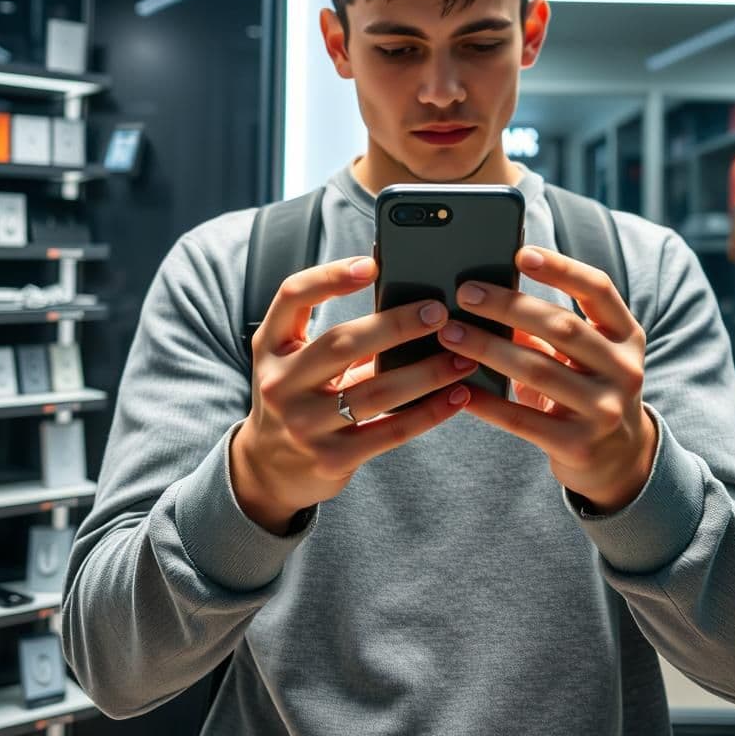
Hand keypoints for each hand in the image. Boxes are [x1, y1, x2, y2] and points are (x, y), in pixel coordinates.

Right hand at [230, 255, 476, 531]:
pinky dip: (429, 412)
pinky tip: (457, 396)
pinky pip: (390, 431)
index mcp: (271, 346)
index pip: (292, 297)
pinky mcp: (332, 458)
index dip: (330, 276)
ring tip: (464, 357)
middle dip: (396, 325)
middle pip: (342, 343)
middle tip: (440, 312)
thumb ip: (339, 336)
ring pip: (375, 391)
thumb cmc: (299, 398)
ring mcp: (304, 424)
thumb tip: (408, 299)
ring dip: (427, 372)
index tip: (371, 265)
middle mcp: (280, 383)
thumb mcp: (297, 361)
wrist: (271, 470)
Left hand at [434, 245, 658, 513]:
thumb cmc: (587, 389)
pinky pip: (523, 419)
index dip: (561, 268)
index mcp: (626, 336)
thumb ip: (548, 326)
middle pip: (562, 326)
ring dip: (488, 348)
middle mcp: (624, 369)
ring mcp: (605, 410)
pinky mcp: (578, 445)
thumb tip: (487, 294)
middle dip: (509, 306)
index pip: (598, 289)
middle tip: (464, 293)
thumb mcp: (585, 356)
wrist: (619, 460)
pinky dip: (488, 402)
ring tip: (450, 334)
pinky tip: (459, 387)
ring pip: (538, 369)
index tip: (520, 254)